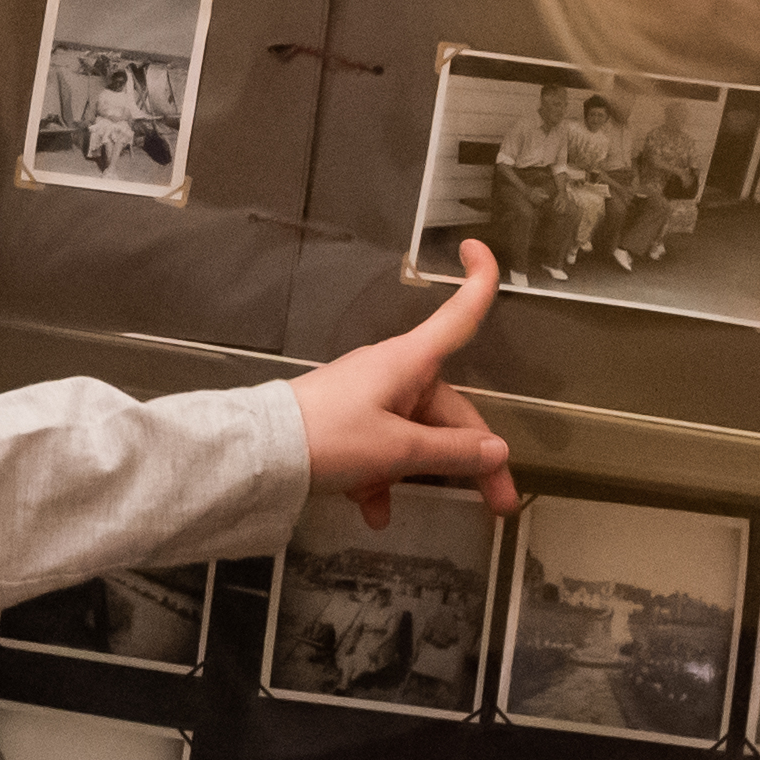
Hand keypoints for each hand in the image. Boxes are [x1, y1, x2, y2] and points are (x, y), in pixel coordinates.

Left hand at [294, 247, 521, 522]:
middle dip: (473, 460)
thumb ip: (451, 452)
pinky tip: (373, 514)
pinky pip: (381, 449)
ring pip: (415, 436)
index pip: (457, 315)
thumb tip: (498, 450)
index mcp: (411, 362)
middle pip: (449, 410)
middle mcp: (395, 374)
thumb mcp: (397, 449)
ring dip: (418, 476)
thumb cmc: (332, 437)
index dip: (476, 281)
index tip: (480, 246)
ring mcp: (370, 399)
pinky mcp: (347, 424)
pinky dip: (381, 480)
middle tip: (500, 503)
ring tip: (413, 513)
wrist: (259, 453)